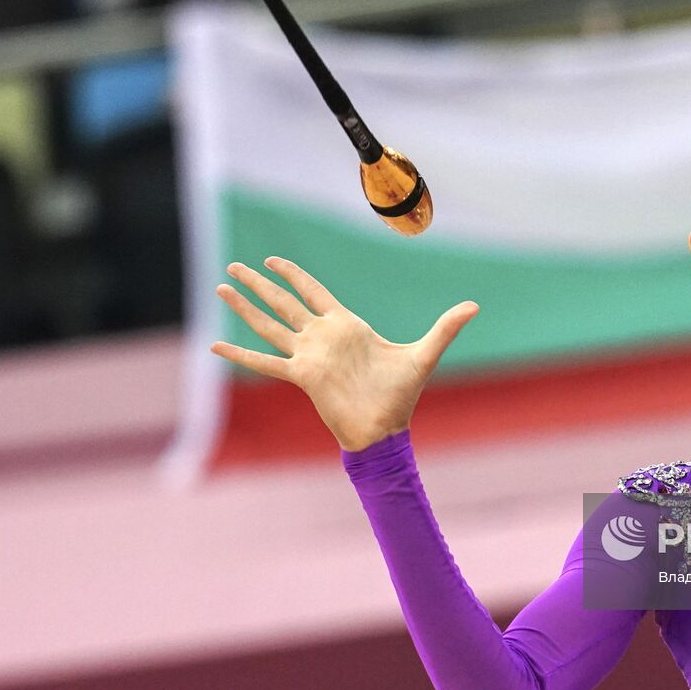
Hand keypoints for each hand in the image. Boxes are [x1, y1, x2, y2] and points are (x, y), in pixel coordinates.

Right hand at [209, 256, 479, 451]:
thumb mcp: (425, 353)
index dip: (293, 274)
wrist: (386, 429)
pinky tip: (215, 347)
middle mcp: (322, 336)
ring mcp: (309, 355)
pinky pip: (265, 362)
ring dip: (245, 307)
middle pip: (284, 302)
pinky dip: (240, 356)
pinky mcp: (302, 376)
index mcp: (346, 325)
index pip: (312, 292)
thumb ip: (446, 327)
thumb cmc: (402, 394)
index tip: (273, 260)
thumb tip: (475, 305)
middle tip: (234, 265)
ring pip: (270, 324)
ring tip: (221, 288)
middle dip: (260, 284)